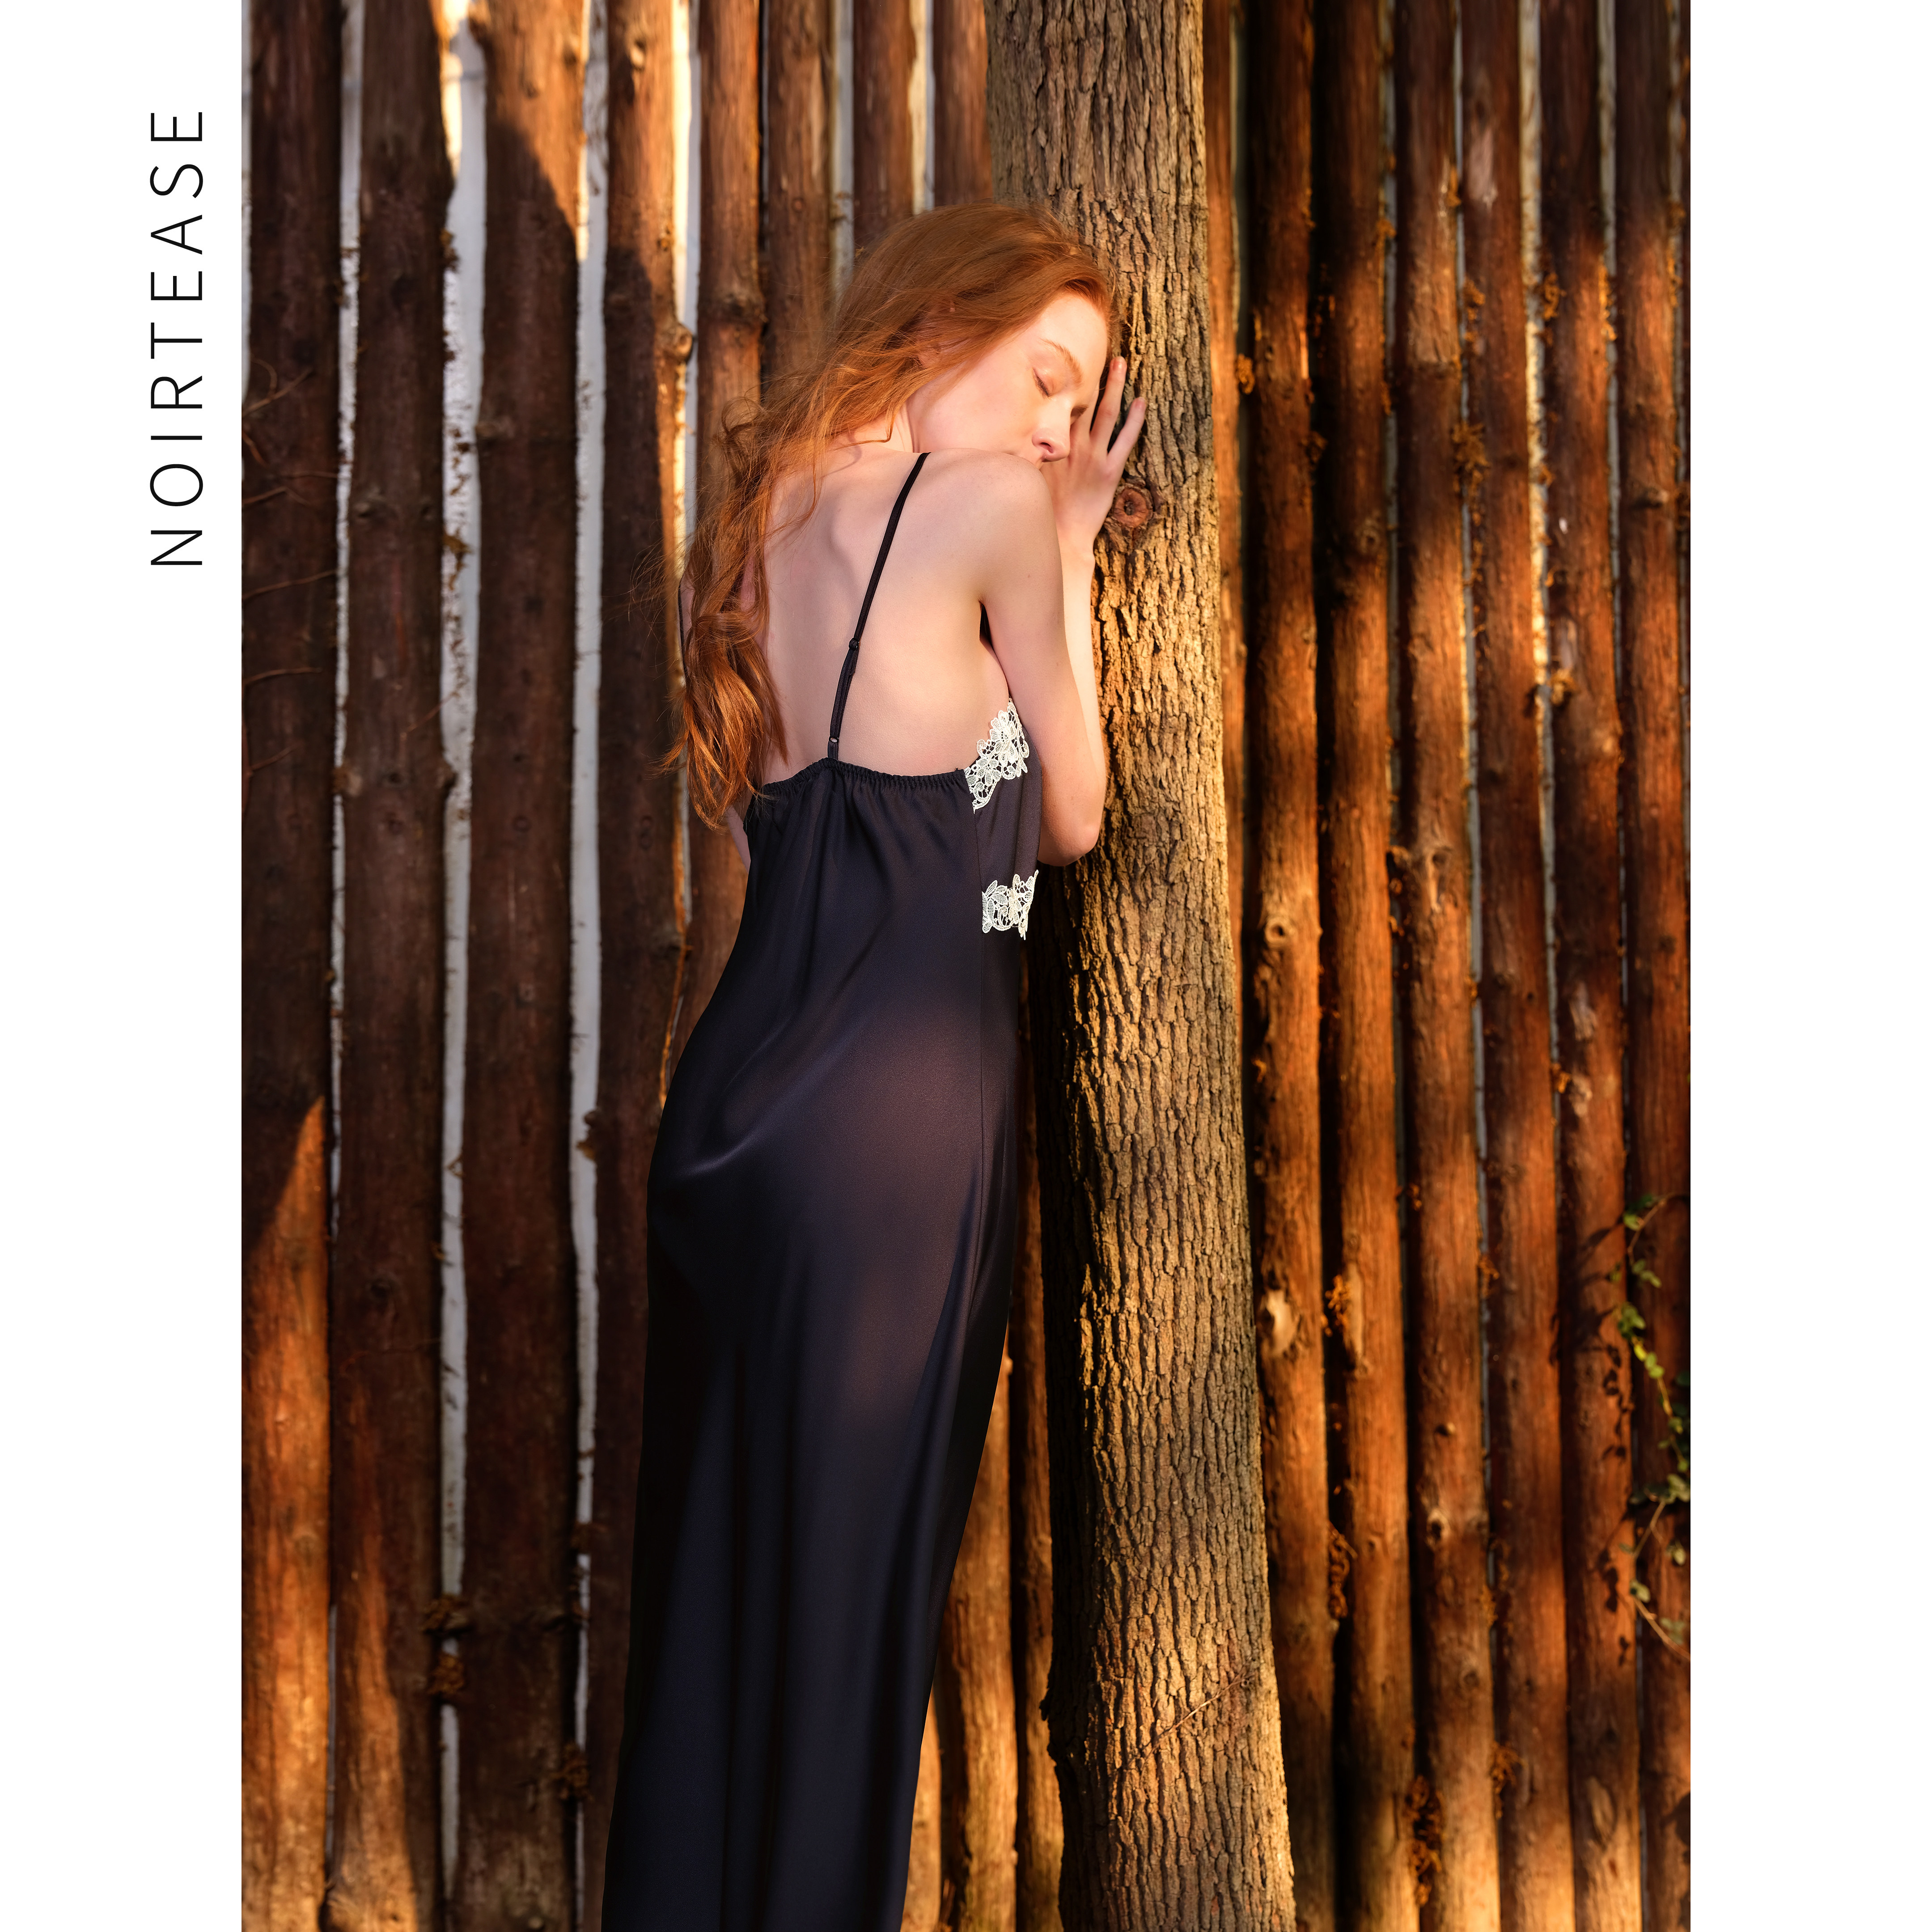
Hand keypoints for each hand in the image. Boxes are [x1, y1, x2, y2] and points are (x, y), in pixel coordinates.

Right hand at [1042, 356, 1146, 555]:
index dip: (1063, 384)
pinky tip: (1141, 402)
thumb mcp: (1025, 478)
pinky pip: (1126, 439)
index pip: (1057, 406)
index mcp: (1049, 445)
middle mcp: (1071, 445)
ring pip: (1106, 413)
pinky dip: (1135, 420)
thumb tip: (1008, 435)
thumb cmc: (1040, 512)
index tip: (1066, 363)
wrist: (1061, 538)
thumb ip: (1023, 454)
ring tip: (1121, 364)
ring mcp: (1093, 457)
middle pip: (1083, 402)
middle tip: (1099, 351)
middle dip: (1091, 376)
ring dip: (1114, 387)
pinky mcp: (1110, 471)